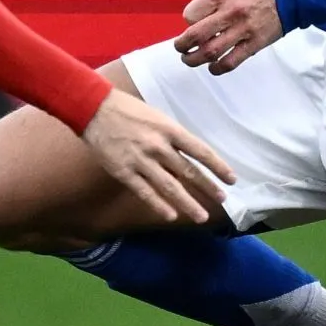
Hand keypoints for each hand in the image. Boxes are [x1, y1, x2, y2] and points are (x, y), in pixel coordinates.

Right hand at [79, 89, 235, 223]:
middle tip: (222, 200)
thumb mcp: (157, 116)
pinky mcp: (123, 171)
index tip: (231, 179)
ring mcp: (141, 160)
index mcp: (170, 129)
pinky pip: (145, 192)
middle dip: (208, 188)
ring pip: (170, 186)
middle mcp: (159, 146)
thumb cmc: (128, 109)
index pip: (201, 151)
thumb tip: (189, 155)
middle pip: (189, 172)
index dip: (218, 167)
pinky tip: (171, 216)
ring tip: (202, 217)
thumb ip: (172, 136)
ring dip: (188, 203)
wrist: (94, 108)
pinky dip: (159, 205)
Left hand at [175, 0, 281, 73]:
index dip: (188, 22)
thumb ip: (211, 0)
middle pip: (197, 35)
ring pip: (211, 52)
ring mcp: (243, 30)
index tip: (191, 24)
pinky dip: (217, 68)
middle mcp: (231, 12)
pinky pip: (231, 62)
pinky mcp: (254, 44)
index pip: (191, 14)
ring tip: (189, 60)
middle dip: (182, 45)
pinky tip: (212, 67)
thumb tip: (193, 20)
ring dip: (194, 60)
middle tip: (180, 48)